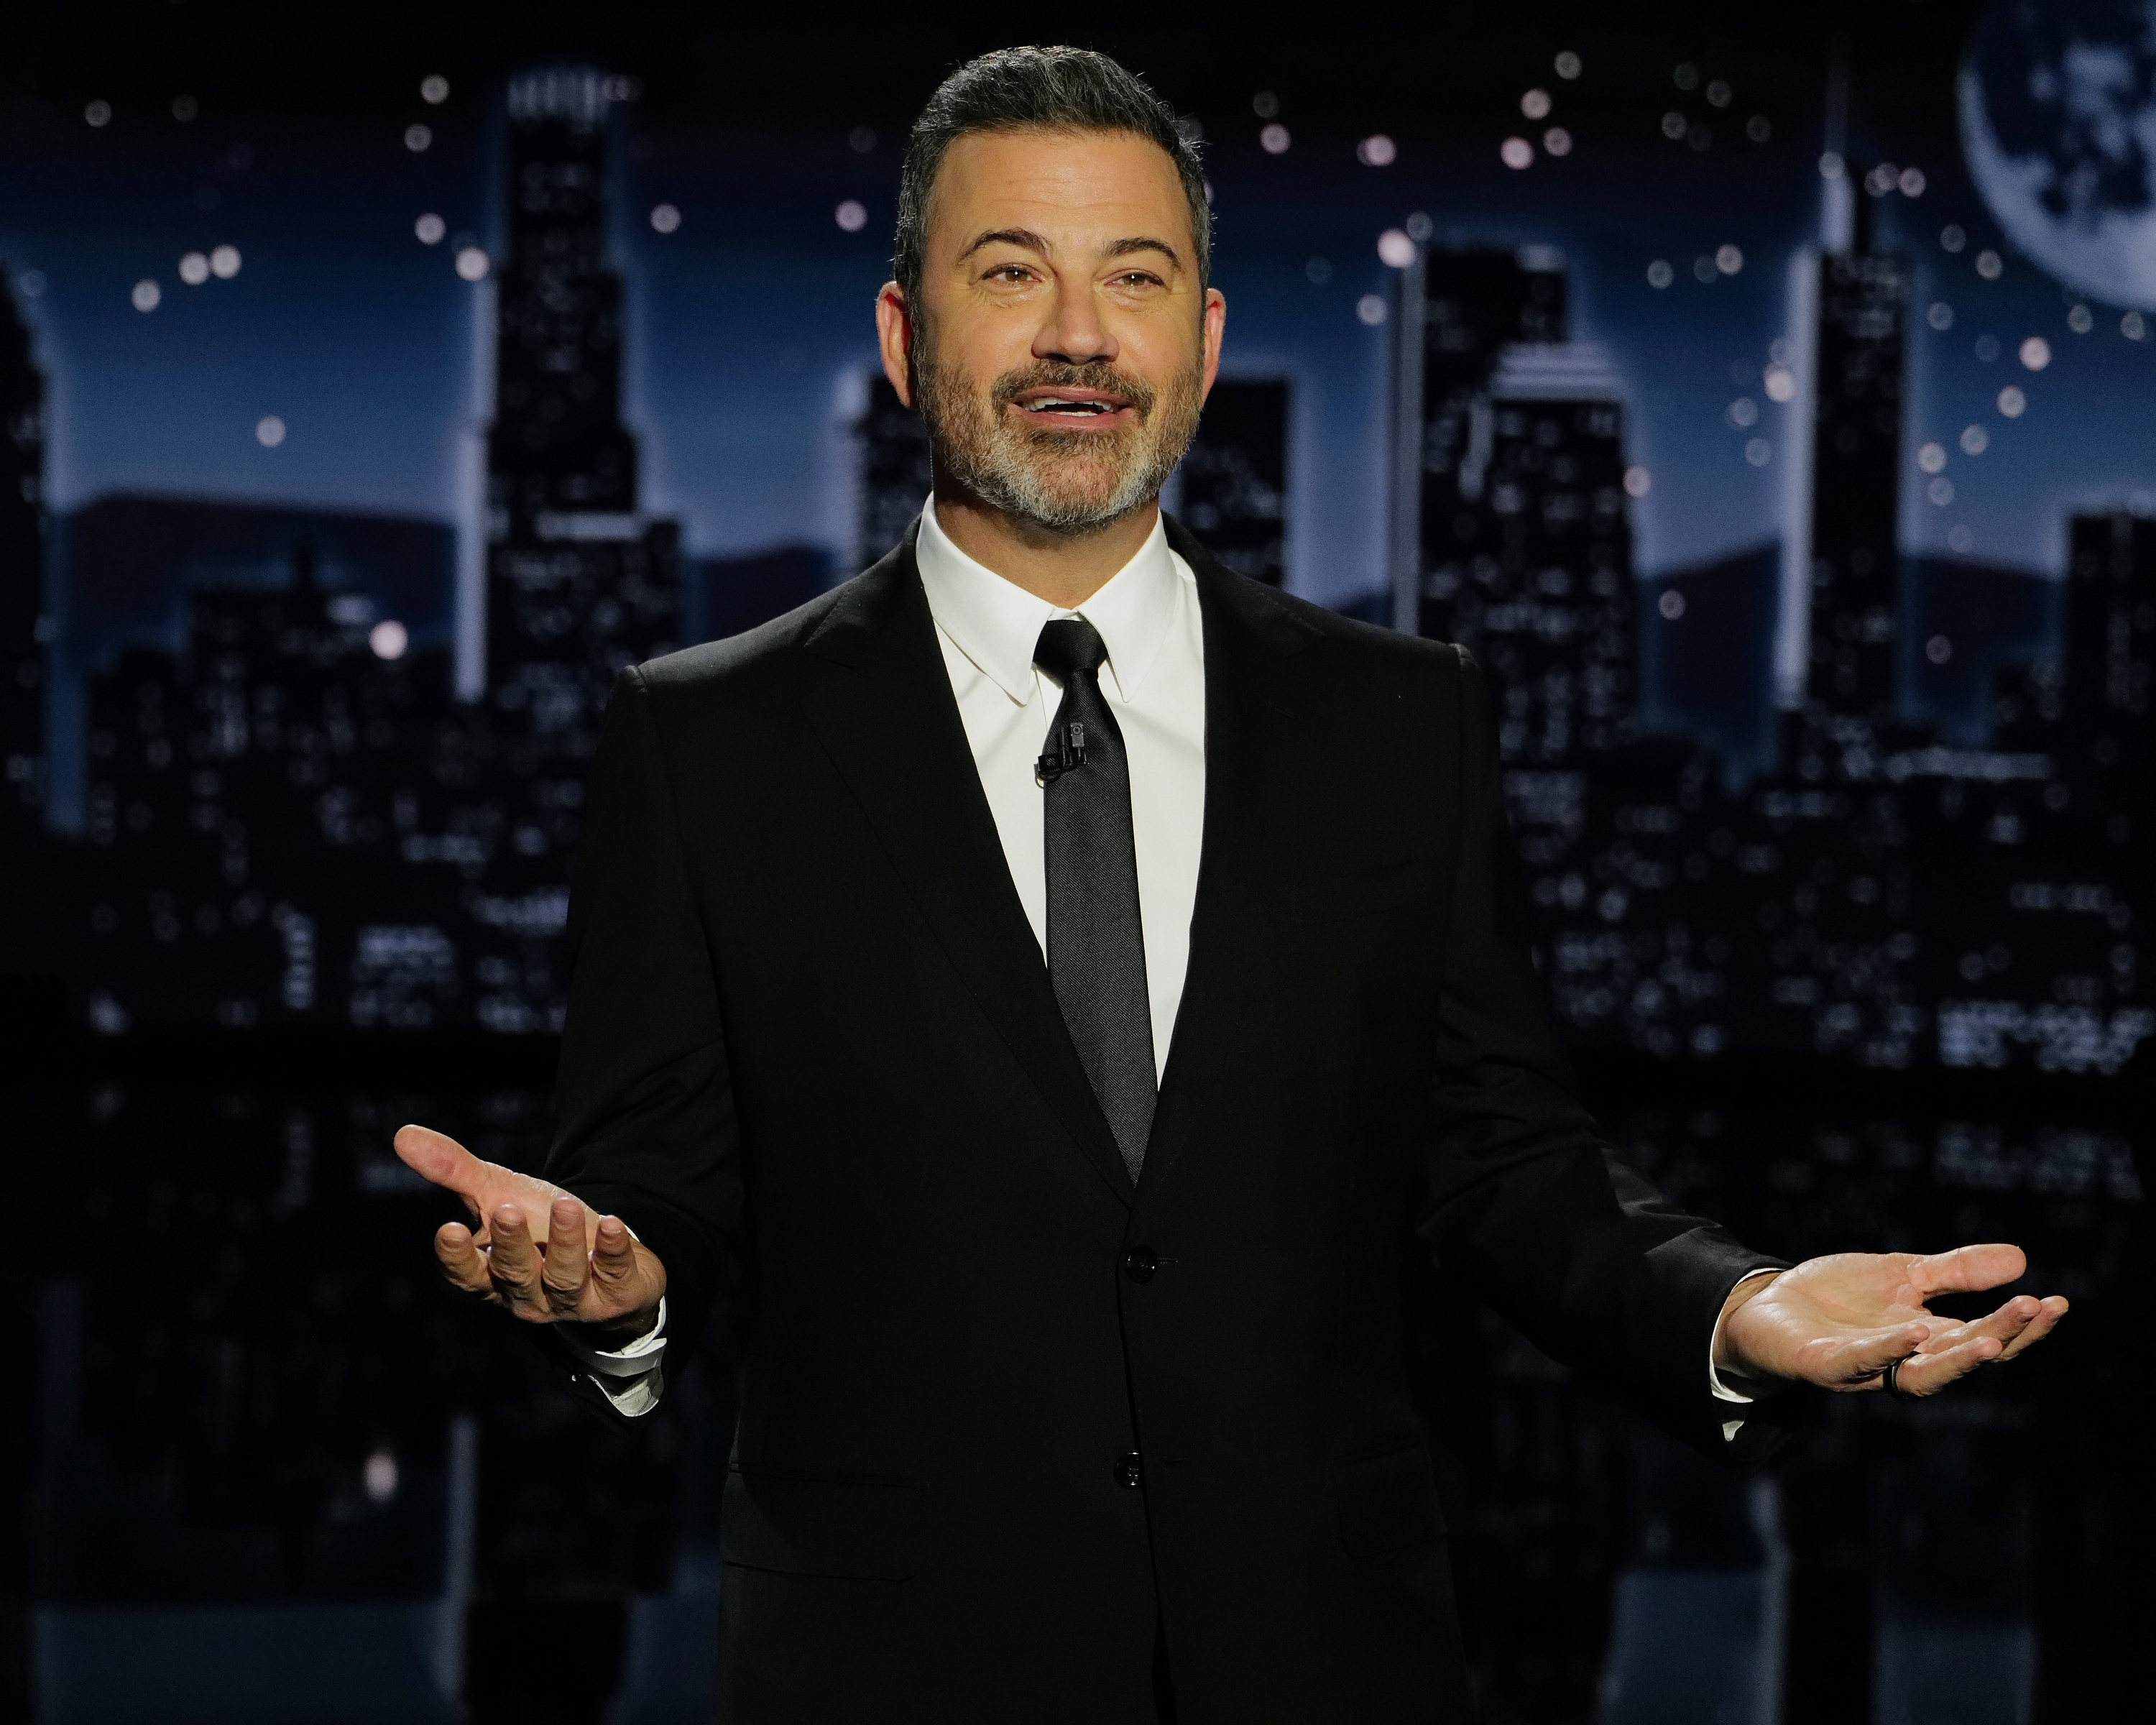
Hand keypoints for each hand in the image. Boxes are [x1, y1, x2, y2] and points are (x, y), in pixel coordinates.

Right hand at [394, 1124, 667, 1343]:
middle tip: (506, 1211)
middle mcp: (528, 1294)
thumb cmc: (540, 1228)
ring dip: (564, 1243)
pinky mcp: (616, 1294)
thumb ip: (455, 1171)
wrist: (604, 1263)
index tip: (450, 1230)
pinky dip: (613, 1250)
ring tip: (564, 1206)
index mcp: (493, 1275)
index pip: (467, 1275)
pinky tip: (612, 1223)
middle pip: (515, 1274)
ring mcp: (573, 1299)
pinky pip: (615, 1274)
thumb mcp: (499, 1195)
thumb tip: (403, 1135)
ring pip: (564, 1278)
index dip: (458, 1258)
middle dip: (510, 1245)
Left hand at [1715, 1243, 2066, 1397]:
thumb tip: (2022, 1259)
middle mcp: (1902, 1361)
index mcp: (1926, 1339)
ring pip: (1921, 1376)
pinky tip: (1914, 1333)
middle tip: (2035, 1309)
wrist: (1764, 1307)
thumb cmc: (1835, 1297)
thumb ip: (1954, 1272)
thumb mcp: (1901, 1274)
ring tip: (1991, 1342)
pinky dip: (1887, 1352)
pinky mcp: (1823, 1365)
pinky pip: (1859, 1363)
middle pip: (1962, 1357)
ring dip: (1957, 1360)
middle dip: (2001, 1337)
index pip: (1984, 1339)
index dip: (2020, 1326)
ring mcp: (1865, 1368)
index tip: (2057, 1302)